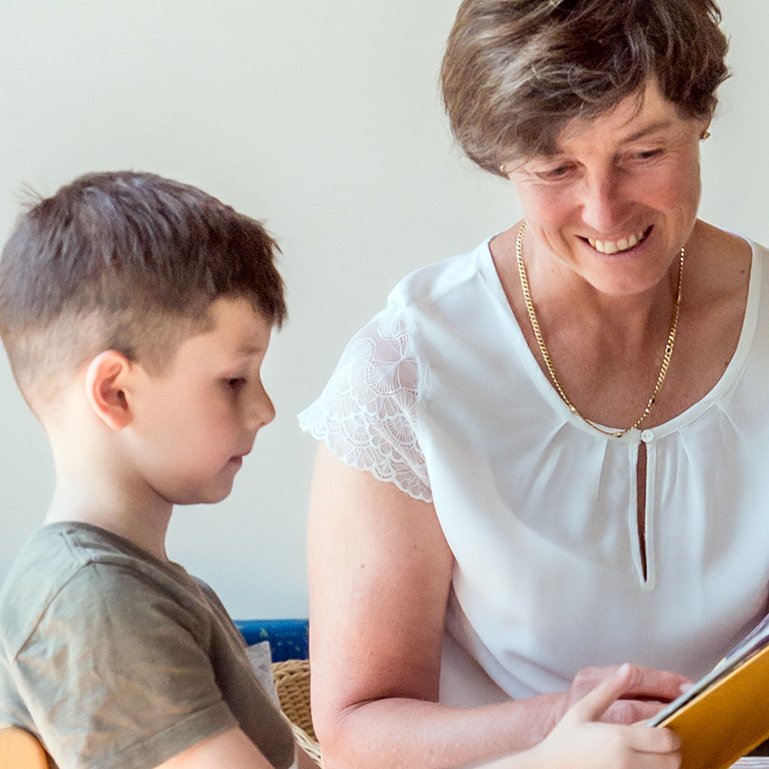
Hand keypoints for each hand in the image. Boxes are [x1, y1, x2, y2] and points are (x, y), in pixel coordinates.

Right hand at [528, 664, 681, 768]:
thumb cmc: (564, 740)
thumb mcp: (583, 710)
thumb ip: (608, 689)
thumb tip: (627, 669)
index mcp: (619, 738)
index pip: (666, 738)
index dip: (672, 732)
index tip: (666, 727)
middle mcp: (627, 763)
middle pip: (672, 760)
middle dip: (671, 750)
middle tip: (660, 742)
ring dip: (664, 764)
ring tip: (652, 754)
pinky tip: (642, 763)